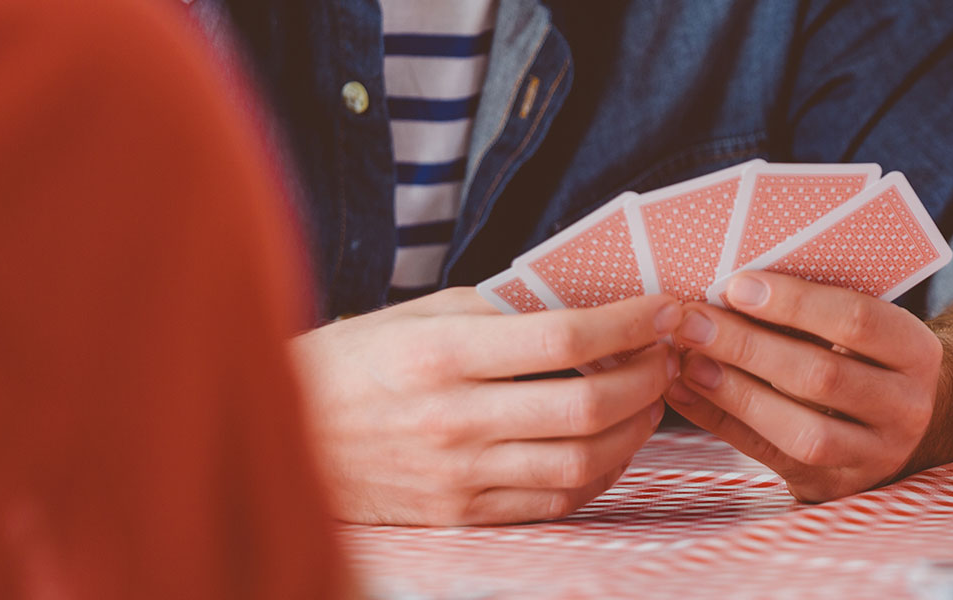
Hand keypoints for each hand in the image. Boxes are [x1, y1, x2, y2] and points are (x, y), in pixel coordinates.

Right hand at [293, 288, 678, 524]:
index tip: (664, 309)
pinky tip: (613, 445)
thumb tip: (592, 307)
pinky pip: (555, 501)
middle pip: (587, 407)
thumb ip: (501, 313)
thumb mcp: (419, 316)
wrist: (283, 438)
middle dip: (647, 378)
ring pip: (582, 461)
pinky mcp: (460, 514)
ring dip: (636, 429)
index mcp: (441, 354)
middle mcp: (452, 419)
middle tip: (668, 355)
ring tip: (649, 400)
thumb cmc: (355, 363)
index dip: (630, 323)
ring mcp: (457, 475)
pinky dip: (600, 473)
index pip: (565, 339)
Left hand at [666, 272, 938, 501]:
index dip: (793, 302)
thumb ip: (815, 309)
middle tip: (692, 321)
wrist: (906, 423)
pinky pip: (772, 458)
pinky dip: (722, 422)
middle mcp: (906, 409)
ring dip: (735, 391)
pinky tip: (687, 392)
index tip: (735, 285)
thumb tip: (730, 289)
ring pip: (802, 430)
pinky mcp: (835, 486)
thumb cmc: (868, 357)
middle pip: (823, 376)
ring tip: (688, 360)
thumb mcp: (865, 326)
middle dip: (748, 346)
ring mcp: (874, 456)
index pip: (858, 321)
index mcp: (916, 353)